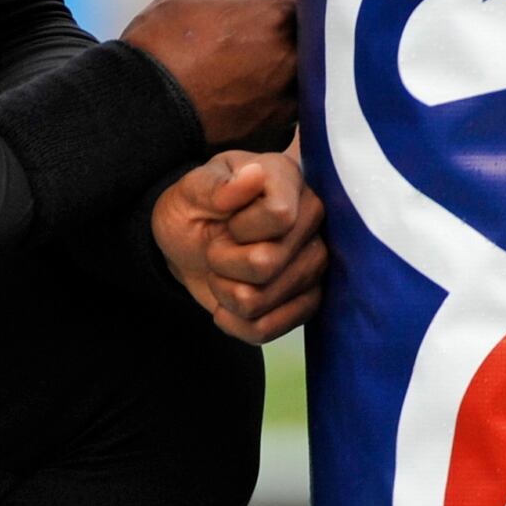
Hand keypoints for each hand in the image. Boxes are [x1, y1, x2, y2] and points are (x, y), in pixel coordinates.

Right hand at [120, 0, 301, 149]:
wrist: (137, 112)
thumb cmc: (161, 43)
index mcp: (280, 15)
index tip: (269, 1)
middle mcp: (296, 59)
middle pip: (318, 35)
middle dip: (292, 30)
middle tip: (251, 35)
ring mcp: (290, 101)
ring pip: (306, 73)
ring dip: (286, 65)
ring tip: (240, 67)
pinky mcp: (278, 133)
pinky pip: (287, 107)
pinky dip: (271, 98)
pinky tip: (236, 95)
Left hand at [152, 141, 327, 344]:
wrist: (191, 242)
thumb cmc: (195, 207)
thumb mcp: (190, 188)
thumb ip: (216, 184)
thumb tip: (253, 175)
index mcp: (289, 179)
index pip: (280, 217)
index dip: (240, 228)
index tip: (227, 220)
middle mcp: (313, 220)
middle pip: (267, 263)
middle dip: (222, 261)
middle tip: (218, 247)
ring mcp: (315, 262)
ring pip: (262, 299)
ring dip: (225, 291)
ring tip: (224, 270)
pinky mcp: (307, 301)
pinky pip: (268, 329)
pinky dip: (234, 322)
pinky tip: (227, 303)